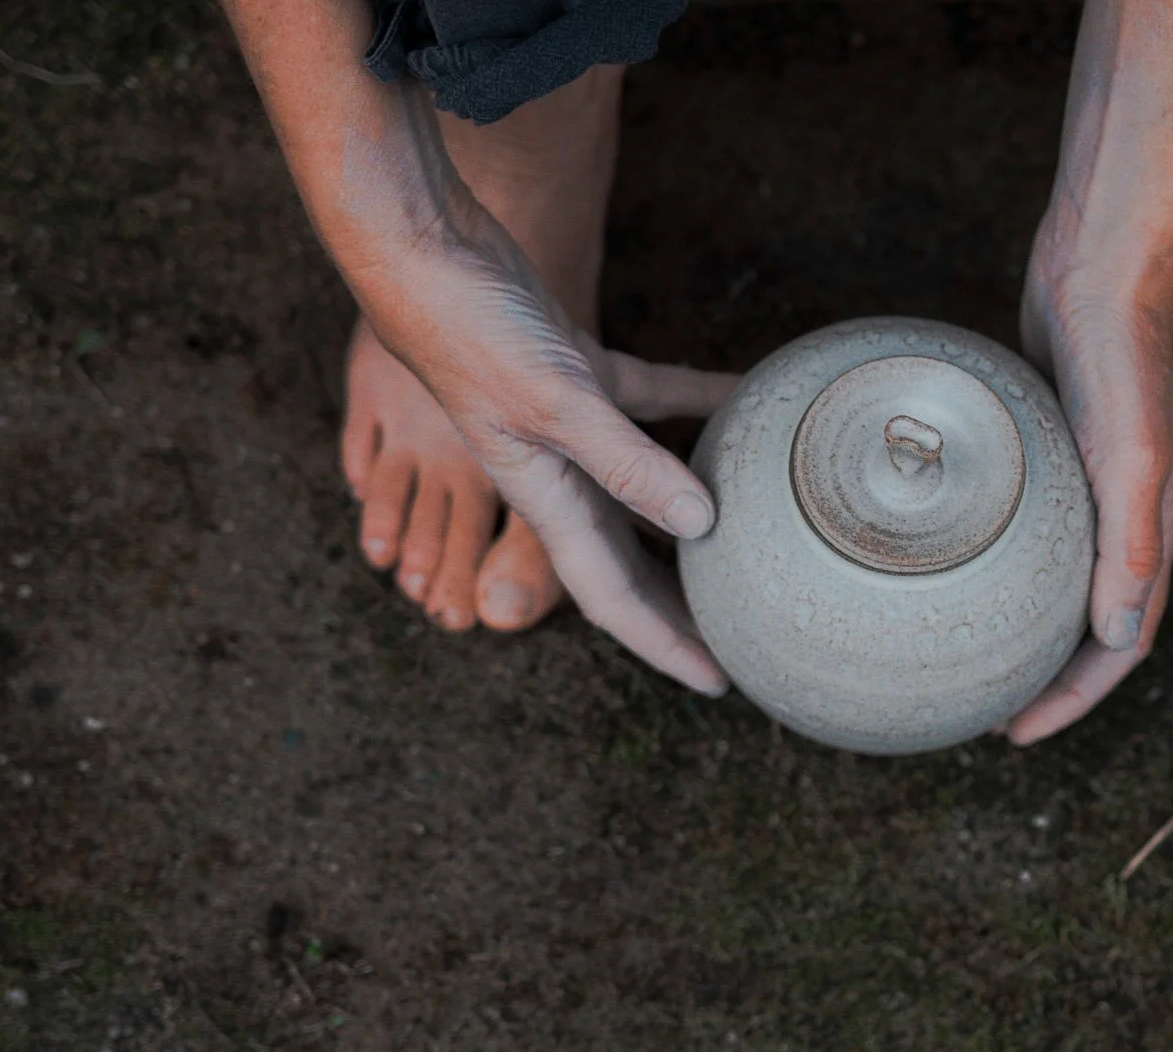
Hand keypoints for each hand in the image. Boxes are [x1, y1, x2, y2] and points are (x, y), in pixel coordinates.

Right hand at [348, 203, 740, 693]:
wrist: (419, 246)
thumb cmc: (469, 328)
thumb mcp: (554, 401)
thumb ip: (626, 463)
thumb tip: (700, 522)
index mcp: (546, 500)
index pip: (614, 599)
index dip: (665, 646)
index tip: (721, 683)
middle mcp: (558, 475)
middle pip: (635, 561)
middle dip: (684, 604)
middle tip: (748, 634)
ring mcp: (570, 424)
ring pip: (648, 486)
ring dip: (697, 514)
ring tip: (754, 537)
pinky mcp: (579, 370)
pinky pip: (654, 399)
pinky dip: (700, 402)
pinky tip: (747, 399)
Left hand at [991, 0, 1172, 744]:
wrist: (1103, 264)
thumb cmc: (1122, 357)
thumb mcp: (1130, 455)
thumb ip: (1130, 544)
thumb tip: (1113, 639)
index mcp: (1151, 534)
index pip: (1119, 645)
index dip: (1073, 700)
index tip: (1013, 734)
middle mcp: (1122, 518)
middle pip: (1083, 625)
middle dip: (1041, 679)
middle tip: (976, 711)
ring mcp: (1082, 484)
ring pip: (1047, 578)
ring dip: (1012, 625)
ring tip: (950, 652)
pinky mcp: (1043, 449)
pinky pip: (1012, 525)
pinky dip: (982, 557)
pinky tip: (923, 557)